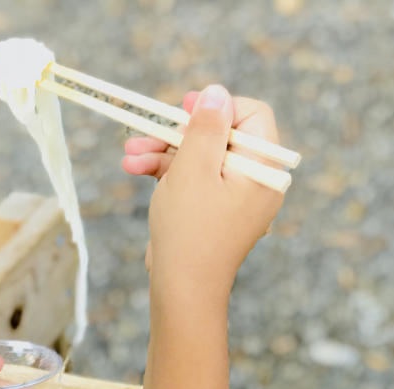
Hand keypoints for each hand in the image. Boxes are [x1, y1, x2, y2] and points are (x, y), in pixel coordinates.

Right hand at [121, 85, 284, 310]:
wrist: (182, 290)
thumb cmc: (189, 231)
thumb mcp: (192, 169)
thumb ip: (206, 127)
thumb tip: (216, 93)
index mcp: (264, 168)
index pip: (252, 115)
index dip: (217, 107)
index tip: (184, 109)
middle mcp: (257, 181)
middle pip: (221, 136)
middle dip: (177, 133)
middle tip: (144, 130)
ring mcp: (237, 198)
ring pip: (202, 158)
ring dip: (164, 153)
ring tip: (128, 155)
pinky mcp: (217, 212)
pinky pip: (197, 180)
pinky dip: (169, 174)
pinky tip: (136, 169)